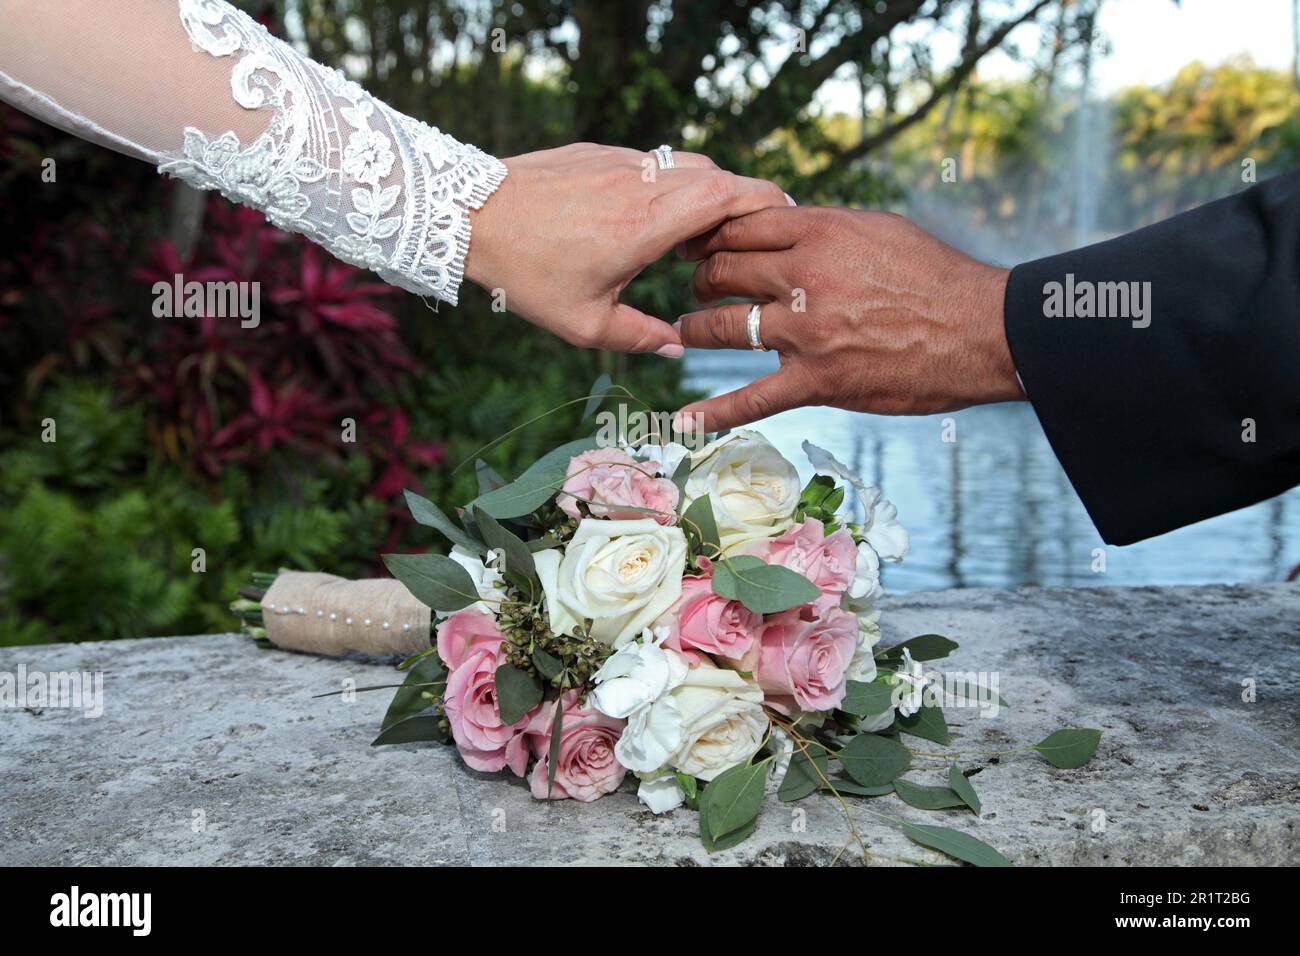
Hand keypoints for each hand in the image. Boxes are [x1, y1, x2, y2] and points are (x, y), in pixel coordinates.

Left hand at [464, 143, 791, 354]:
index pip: (728, 196)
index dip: (764, 204)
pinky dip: (668, 184)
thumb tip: (679, 348)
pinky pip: (650, 162)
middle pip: (716, 176)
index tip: (780, 224)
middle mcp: (640, 184)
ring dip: (703, 193)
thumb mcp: (584, 324)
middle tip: (747, 239)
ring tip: (698, 236)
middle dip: (741, 203)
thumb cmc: (526, 275)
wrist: (469, 218)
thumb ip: (640, 337)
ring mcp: (618, 162)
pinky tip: (654, 218)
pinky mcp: (597, 153)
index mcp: (647, 225)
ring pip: (683, 165)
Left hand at [673, 207, 1021, 427]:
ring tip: (686, 331)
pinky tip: (685, 420)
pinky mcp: (817, 381)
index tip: (697, 244)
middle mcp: (805, 278)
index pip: (740, 226)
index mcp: (820, 233)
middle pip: (722, 271)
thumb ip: (824, 230)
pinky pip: (752, 399)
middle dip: (700, 279)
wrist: (980, 330)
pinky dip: (714, 413)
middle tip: (695, 288)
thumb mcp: (877, 230)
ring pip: (724, 328)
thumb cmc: (935, 276)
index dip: (710, 235)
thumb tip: (783, 226)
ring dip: (695, 329)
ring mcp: (807, 333)